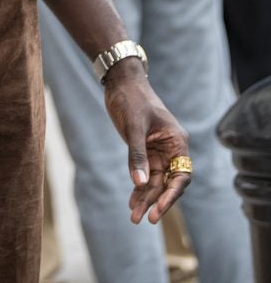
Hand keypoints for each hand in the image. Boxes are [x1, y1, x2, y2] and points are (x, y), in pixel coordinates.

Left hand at [103, 59, 191, 222]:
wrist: (120, 81)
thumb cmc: (131, 98)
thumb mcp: (134, 126)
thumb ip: (137, 154)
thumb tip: (140, 183)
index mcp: (177, 141)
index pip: (181, 175)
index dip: (171, 195)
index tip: (158, 210)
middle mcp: (171, 148)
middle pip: (167, 182)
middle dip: (155, 201)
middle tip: (141, 219)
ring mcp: (158, 150)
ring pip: (155, 181)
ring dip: (145, 198)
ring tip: (133, 216)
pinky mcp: (145, 150)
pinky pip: (145, 174)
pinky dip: (139, 187)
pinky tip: (132, 201)